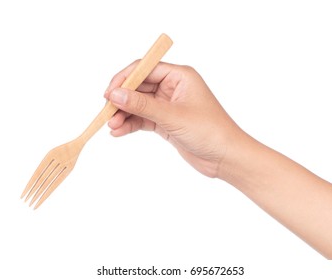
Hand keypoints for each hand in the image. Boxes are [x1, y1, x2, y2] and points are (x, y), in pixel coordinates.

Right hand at [105, 61, 240, 177]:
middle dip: (121, 100)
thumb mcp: (172, 116)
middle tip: (106, 113)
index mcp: (180, 76)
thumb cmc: (209, 131)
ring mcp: (168, 105)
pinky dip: (130, 124)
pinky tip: (119, 132)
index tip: (109, 93)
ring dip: (124, 114)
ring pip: (138, 105)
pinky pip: (143, 119)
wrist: (225, 157)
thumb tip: (115, 94)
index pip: (145, 69)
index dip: (124, 79)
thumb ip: (142, 105)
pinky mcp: (166, 122)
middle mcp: (173, 88)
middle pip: (139, 87)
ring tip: (111, 127)